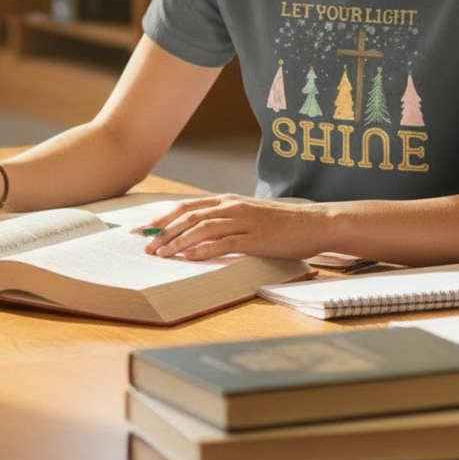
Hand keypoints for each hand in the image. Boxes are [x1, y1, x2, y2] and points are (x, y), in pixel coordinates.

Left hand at [137, 194, 331, 260]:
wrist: (315, 223)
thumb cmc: (284, 223)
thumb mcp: (251, 216)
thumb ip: (228, 221)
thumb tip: (201, 235)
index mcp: (229, 201)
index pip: (187, 207)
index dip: (163, 218)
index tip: (143, 231)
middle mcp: (233, 208)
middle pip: (189, 217)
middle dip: (164, 233)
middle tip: (146, 248)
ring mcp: (244, 222)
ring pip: (202, 229)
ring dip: (178, 242)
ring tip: (161, 255)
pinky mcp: (255, 239)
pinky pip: (223, 243)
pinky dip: (203, 250)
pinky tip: (189, 257)